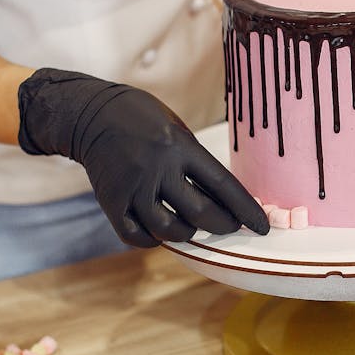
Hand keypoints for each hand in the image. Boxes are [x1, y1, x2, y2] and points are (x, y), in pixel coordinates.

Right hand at [17, 68, 268, 246]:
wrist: (92, 113)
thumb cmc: (144, 119)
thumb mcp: (178, 129)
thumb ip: (197, 161)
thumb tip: (226, 198)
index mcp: (181, 146)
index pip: (223, 186)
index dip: (246, 210)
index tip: (262, 226)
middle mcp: (158, 167)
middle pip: (201, 214)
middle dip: (223, 226)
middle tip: (230, 226)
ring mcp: (133, 186)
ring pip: (169, 230)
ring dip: (187, 234)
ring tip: (191, 226)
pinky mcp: (111, 201)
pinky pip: (136, 236)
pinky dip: (152, 240)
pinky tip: (160, 232)